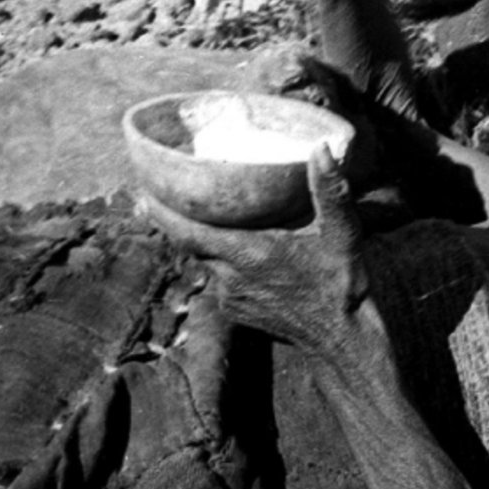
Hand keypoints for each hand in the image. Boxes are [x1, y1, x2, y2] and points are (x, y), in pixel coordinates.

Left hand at [140, 145, 371, 347]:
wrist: (343, 339)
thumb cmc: (343, 284)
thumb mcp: (342, 234)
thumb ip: (329, 191)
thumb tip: (322, 149)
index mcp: (250, 253)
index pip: (188, 232)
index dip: (163, 211)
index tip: (145, 189)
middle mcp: (232, 277)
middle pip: (191, 244)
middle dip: (180, 220)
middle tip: (171, 193)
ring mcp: (232, 298)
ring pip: (206, 262)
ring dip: (206, 243)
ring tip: (209, 220)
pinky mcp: (238, 312)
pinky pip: (220, 281)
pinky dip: (223, 264)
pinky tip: (240, 255)